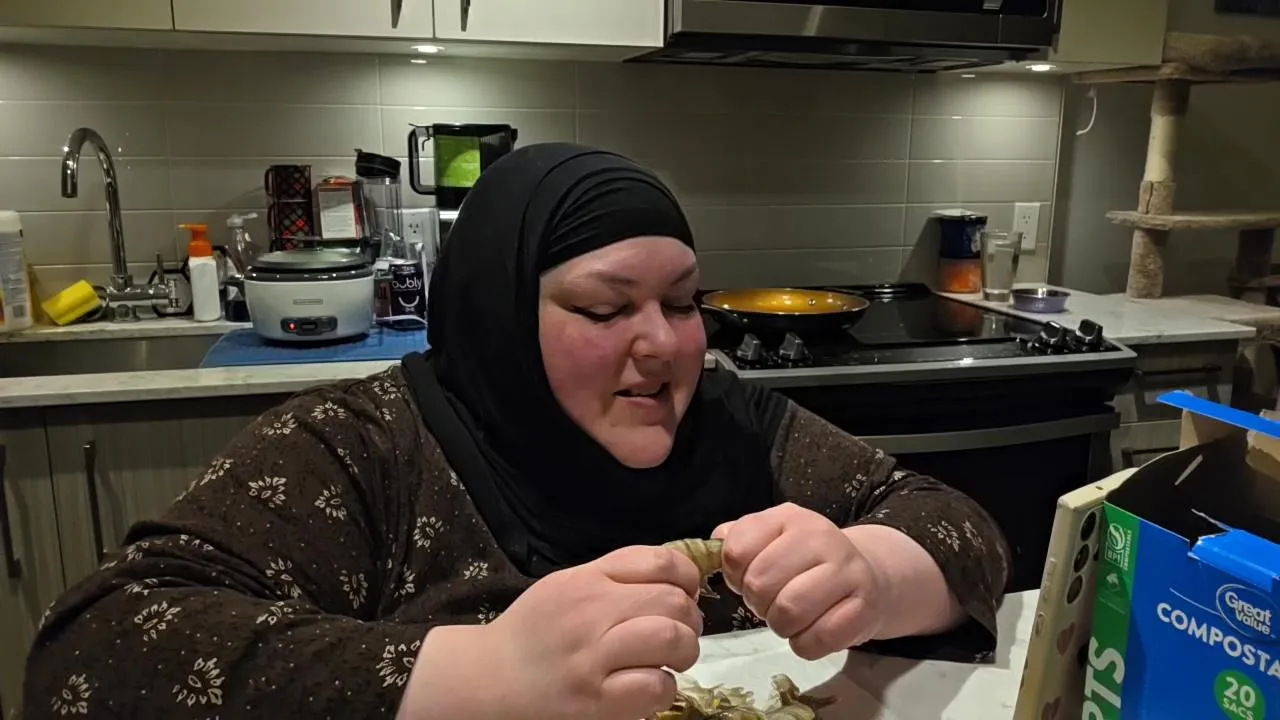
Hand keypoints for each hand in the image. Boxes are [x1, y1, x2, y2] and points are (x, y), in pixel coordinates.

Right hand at [407, 545, 703, 719]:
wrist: (486, 682)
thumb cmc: (531, 635)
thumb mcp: (565, 588)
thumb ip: (613, 577)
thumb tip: (674, 579)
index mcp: (586, 580)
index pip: (660, 561)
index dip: (686, 578)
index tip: (683, 595)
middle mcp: (590, 613)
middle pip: (673, 601)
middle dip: (690, 619)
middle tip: (679, 635)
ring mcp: (593, 658)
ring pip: (671, 639)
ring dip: (683, 652)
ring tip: (670, 661)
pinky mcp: (596, 702)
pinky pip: (656, 686)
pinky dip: (665, 688)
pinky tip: (650, 688)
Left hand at [714, 502, 886, 659]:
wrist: (867, 577)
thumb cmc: (806, 563)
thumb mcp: (772, 538)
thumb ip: (737, 540)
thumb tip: (713, 548)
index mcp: (789, 518)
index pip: (737, 550)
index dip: (734, 575)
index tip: (748, 579)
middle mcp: (820, 537)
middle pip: (760, 583)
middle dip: (758, 603)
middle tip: (771, 603)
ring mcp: (847, 571)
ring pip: (789, 611)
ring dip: (781, 626)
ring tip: (790, 618)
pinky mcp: (864, 608)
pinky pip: (817, 640)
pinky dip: (806, 644)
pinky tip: (812, 631)